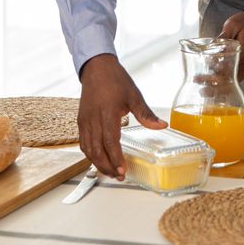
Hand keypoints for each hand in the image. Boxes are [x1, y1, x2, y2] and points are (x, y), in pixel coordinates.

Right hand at [78, 54, 166, 178]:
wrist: (96, 68)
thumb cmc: (115, 80)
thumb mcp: (134, 95)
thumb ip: (146, 114)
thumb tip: (162, 126)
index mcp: (107, 113)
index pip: (110, 142)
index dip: (115, 159)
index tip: (122, 170)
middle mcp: (93, 120)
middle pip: (97, 151)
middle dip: (107, 167)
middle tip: (119, 176)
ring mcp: (84, 121)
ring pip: (88, 149)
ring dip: (98, 163)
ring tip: (110, 172)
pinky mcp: (81, 121)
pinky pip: (83, 143)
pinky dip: (90, 155)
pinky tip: (99, 159)